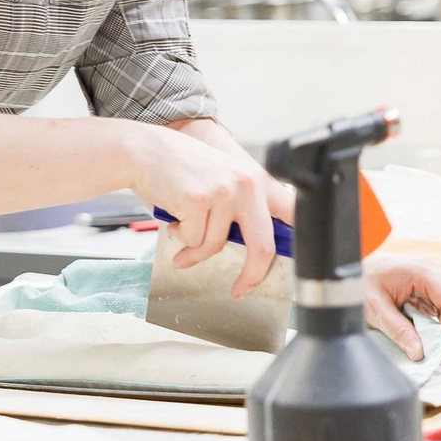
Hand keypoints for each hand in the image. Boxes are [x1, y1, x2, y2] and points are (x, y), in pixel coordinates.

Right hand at [123, 122, 278, 298]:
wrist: (145, 152)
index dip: (296, 244)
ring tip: (181, 231)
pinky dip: (179, 237)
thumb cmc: (181, 169)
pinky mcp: (198, 201)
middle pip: (262, 246)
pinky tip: (173, 218)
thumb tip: (258, 247)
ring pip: (215, 246)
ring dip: (194, 250)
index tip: (289, 267)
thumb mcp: (224, 181)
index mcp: (257, 180)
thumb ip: (243, 208)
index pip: (291, 215)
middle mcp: (246, 184)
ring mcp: (223, 192)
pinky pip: (191, 240)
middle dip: (251, 275)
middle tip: (240, 289)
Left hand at [363, 253, 440, 360]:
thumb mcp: (374, 308)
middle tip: (425, 349)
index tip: (435, 350)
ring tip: (420, 340)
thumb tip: (420, 352)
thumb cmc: (362, 280)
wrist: (356, 267)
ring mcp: (439, 282)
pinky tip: (419, 330)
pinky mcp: (436, 290)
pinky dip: (439, 328)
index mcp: (425, 272)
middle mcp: (438, 274)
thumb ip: (397, 330)